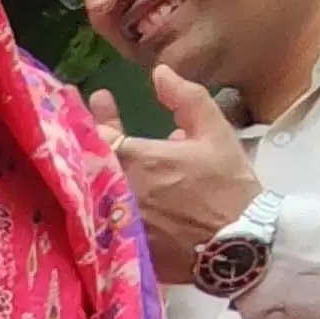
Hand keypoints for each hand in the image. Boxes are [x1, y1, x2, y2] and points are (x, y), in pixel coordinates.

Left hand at [90, 69, 262, 281]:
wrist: (237, 246)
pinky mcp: (115, 245)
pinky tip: (101, 193)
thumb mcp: (215, 133)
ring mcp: (112, 220)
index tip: (87, 102)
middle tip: (83, 124)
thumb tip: (160, 72)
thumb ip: (186, 98)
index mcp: (138, 159)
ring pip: (88, 190)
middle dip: (85, 141)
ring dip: (90, 171)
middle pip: (87, 163)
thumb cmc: (227, 186)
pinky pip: (97, 219)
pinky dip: (97, 202)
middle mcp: (116, 190)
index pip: (97, 135)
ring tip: (96, 157)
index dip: (89, 118)